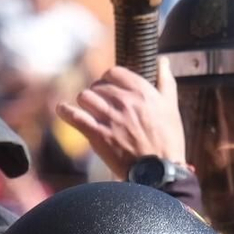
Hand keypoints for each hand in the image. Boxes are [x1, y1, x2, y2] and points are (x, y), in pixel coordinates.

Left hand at [55, 61, 185, 180]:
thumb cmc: (168, 141)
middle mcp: (124, 101)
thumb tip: (163, 61)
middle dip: (98, 93)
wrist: (160, 172)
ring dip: (85, 102)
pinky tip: (62, 109)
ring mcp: (110, 118)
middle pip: (98, 85)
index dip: (109, 79)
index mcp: (142, 91)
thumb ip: (165, 81)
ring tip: (88, 109)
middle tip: (100, 103)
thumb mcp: (171, 107)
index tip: (109, 87)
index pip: (115, 72)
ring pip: (85, 97)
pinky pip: (75, 116)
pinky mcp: (98, 135)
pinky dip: (65, 111)